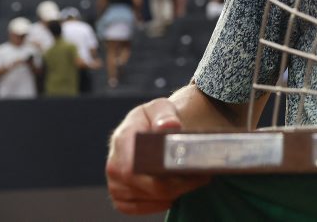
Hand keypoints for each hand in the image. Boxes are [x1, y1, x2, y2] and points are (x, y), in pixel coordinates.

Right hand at [106, 98, 210, 214]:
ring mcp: (115, 183)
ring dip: (174, 193)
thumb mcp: (160, 108)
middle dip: (179, 184)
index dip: (166, 173)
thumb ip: (164, 115)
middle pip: (149, 186)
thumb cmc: (156, 118)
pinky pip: (138, 208)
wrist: (147, 128)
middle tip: (202, 176)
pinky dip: (159, 204)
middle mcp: (114, 164)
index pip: (139, 167)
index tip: (190, 168)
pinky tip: (174, 194)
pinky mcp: (119, 196)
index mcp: (122, 139)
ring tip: (193, 180)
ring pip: (148, 198)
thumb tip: (169, 125)